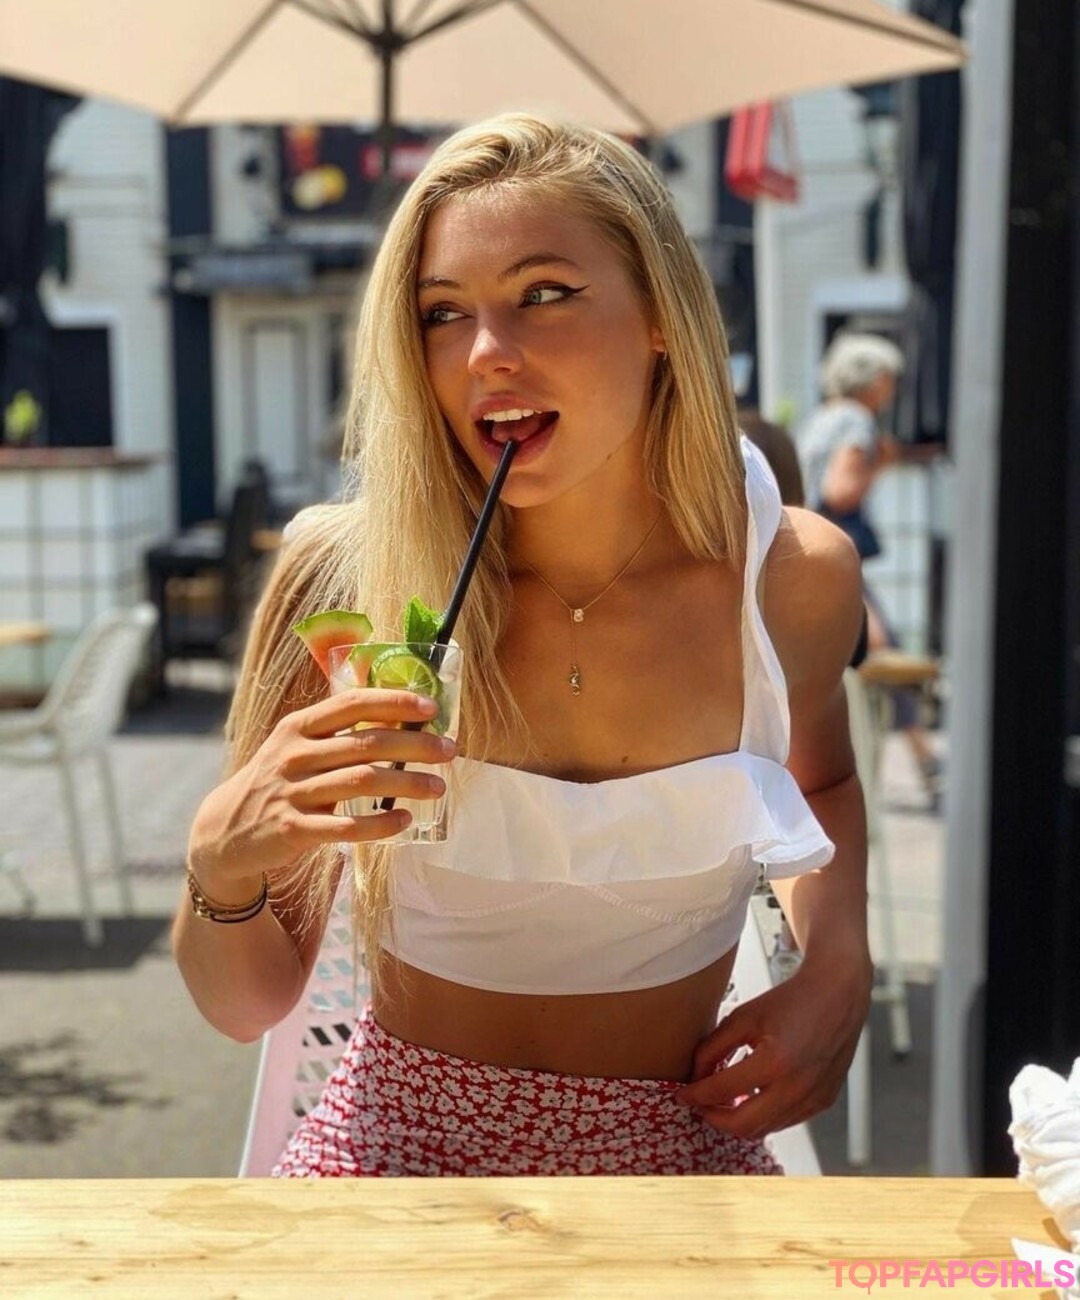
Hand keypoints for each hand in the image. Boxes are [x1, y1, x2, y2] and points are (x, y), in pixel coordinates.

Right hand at [188, 688, 453, 894]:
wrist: (226, 830)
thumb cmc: (277, 780)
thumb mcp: (295, 746)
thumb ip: (336, 731)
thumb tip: (397, 714)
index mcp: (298, 727)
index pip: (352, 704)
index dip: (394, 702)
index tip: (431, 708)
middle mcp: (294, 755)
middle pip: (366, 743)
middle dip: (415, 745)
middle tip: (449, 751)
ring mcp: (293, 792)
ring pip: (362, 782)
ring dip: (407, 783)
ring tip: (438, 787)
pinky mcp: (294, 830)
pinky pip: (346, 827)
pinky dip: (380, 823)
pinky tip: (404, 820)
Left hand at [674, 953, 871, 1140]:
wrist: (836, 995)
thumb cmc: (789, 1002)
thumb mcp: (743, 1017)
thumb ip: (713, 1048)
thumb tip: (696, 1078)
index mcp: (775, 1062)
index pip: (722, 1091)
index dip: (696, 1095)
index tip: (682, 1095)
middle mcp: (797, 1088)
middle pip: (743, 1126)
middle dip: (714, 1118)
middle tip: (700, 1105)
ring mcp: (814, 1100)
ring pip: (765, 1128)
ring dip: (739, 1120)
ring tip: (722, 1101)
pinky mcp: (824, 1103)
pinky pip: (785, 1121)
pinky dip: (763, 1115)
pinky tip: (751, 1098)